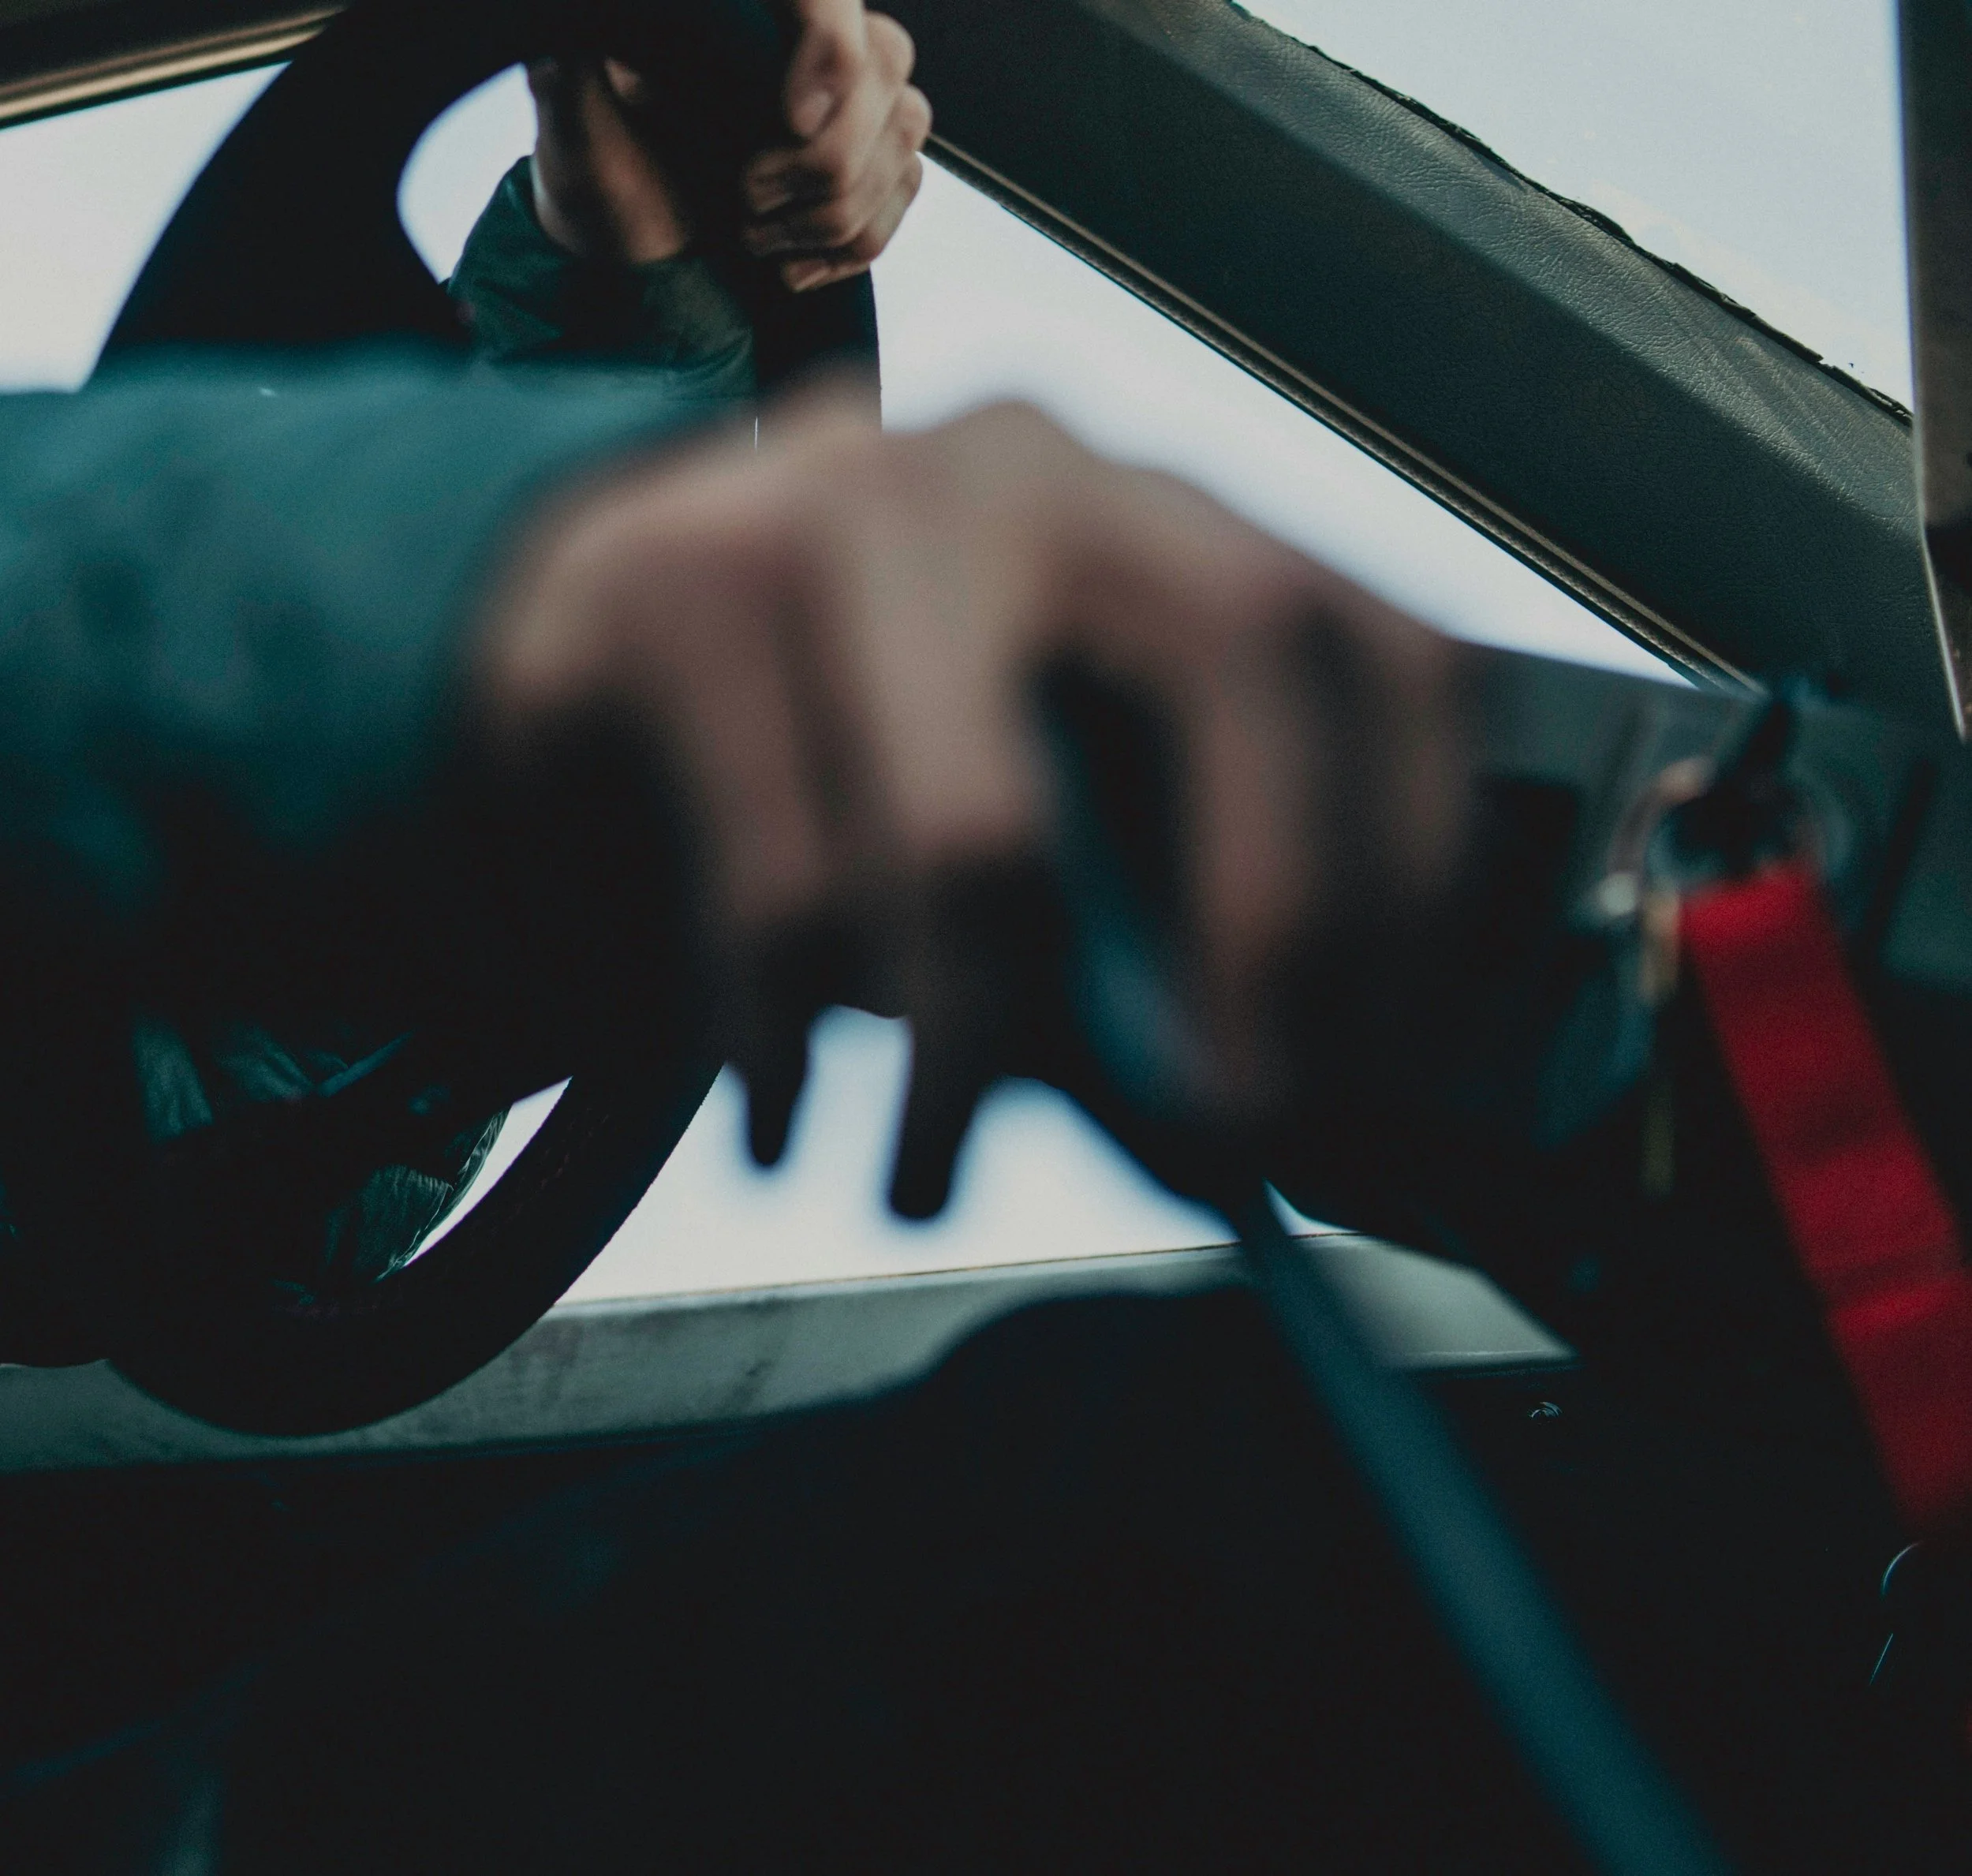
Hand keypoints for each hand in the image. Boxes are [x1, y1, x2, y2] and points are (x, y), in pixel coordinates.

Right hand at [476, 397, 1470, 1213]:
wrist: (588, 662)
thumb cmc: (852, 774)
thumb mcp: (1037, 830)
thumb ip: (1144, 945)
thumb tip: (1243, 1129)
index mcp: (1163, 523)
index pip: (1384, 647)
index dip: (1419, 867)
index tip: (1376, 1068)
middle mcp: (1032, 471)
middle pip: (1237, 650)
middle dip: (1271, 921)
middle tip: (1232, 1138)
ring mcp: (847, 499)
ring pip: (982, 825)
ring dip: (975, 1060)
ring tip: (924, 1182)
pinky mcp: (675, 586)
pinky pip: (784, 881)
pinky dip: (787, 1044)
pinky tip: (782, 1122)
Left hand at [528, 0, 930, 289]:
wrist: (625, 254)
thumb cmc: (597, 182)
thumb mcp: (574, 123)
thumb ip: (569, 71)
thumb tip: (569, 28)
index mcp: (734, 15)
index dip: (832, 45)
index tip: (790, 120)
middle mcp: (796, 40)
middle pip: (887, 59)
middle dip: (825, 155)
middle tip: (745, 197)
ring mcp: (846, 100)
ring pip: (906, 133)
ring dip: (833, 210)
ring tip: (755, 233)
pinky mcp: (870, 162)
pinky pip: (907, 189)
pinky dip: (853, 243)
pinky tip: (791, 262)